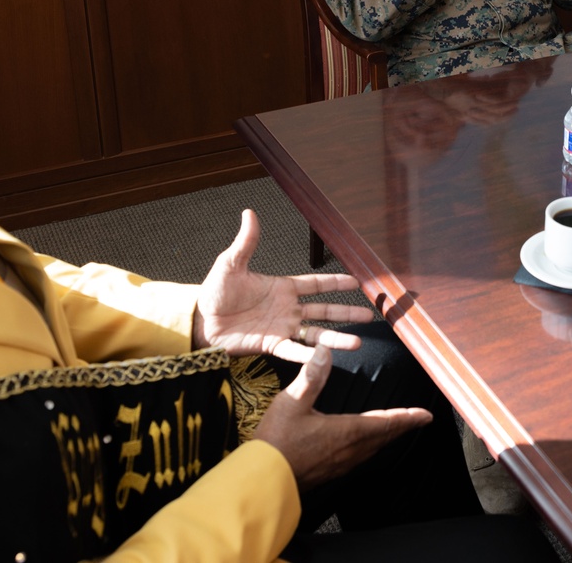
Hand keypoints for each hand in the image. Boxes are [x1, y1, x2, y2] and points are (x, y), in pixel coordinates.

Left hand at [192, 209, 373, 362]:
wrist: (200, 321)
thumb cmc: (214, 292)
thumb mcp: (231, 263)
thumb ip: (246, 241)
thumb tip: (249, 212)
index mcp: (282, 287)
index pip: (316, 285)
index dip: (336, 282)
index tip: (357, 281)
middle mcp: (287, 309)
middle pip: (323, 311)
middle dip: (346, 312)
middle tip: (371, 314)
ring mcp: (281, 328)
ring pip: (315, 334)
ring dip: (336, 338)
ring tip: (358, 342)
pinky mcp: (271, 345)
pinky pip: (294, 351)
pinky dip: (309, 356)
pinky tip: (325, 359)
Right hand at [254, 346, 432, 490]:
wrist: (264, 481)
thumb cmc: (277, 441)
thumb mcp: (292, 402)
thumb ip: (311, 377)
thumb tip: (325, 350)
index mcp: (346, 432)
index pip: (384, 423)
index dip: (406, 418)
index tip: (425, 415)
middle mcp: (349, 450)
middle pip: (383, 437)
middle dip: (401, 426)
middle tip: (417, 420)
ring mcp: (340, 464)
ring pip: (372, 449)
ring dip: (386, 436)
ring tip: (393, 428)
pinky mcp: (330, 471)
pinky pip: (359, 457)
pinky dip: (370, 446)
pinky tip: (362, 445)